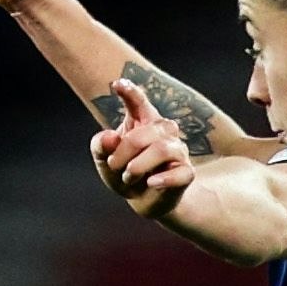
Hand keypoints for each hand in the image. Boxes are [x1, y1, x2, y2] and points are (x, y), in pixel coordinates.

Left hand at [90, 78, 193, 219]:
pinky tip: (151, 182)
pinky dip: (164, 179)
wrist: (144, 201)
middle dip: (124, 151)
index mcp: (143, 121)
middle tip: (113, 166)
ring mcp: (178, 151)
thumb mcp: (105, 159)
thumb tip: (111, 138)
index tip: (116, 84)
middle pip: (145, 132)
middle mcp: (164, 131)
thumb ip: (100, 146)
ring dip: (138, 166)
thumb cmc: (125, 173)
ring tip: (128, 177)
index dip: (130, 92)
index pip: (139, 102)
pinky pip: (181, 173)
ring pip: (162, 150)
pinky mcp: (186, 173)